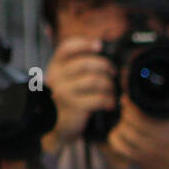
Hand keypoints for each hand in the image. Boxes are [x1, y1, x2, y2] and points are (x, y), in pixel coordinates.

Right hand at [41, 37, 115, 151]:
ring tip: (111, 92)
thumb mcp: (68, 79)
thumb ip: (79, 65)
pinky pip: (99, 98)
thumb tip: (102, 48)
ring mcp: (64, 91)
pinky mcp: (74, 106)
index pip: (66, 48)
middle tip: (113, 73)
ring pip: (95, 80)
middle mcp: (57, 76)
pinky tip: (110, 104)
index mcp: (56, 66)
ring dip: (110, 86)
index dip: (84, 43)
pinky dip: (109, 100)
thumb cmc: (70, 99)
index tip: (99, 45)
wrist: (60, 125)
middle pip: (86, 63)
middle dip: (105, 66)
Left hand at [106, 100, 168, 168]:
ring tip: (127, 121)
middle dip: (126, 110)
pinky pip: (118, 145)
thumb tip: (164, 82)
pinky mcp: (140, 161)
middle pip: (129, 119)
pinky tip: (123, 134)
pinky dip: (116, 137)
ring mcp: (148, 152)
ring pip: (122, 130)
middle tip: (128, 107)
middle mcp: (158, 140)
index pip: (139, 110)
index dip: (131, 100)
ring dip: (122, 123)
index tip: (130, 97)